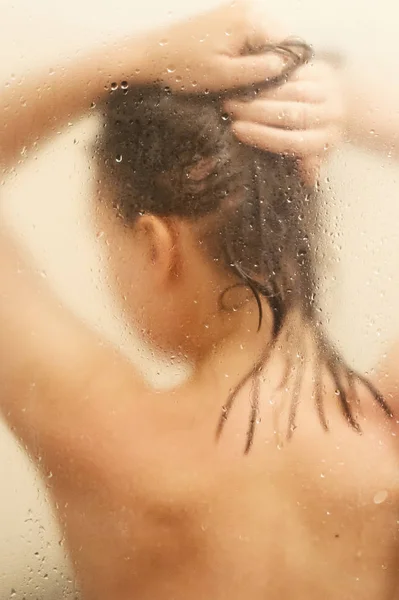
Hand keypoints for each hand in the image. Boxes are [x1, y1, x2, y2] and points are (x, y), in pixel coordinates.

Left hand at [140, 1, 287, 91]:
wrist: (152, 55)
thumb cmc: (183, 68)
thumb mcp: (224, 76)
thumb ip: (259, 71)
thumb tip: (287, 67)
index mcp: (252, 19)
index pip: (290, 47)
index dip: (284, 73)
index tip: (270, 93)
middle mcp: (250, 8)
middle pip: (281, 43)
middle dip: (271, 68)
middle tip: (253, 91)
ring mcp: (240, 11)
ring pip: (268, 43)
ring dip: (259, 65)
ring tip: (241, 83)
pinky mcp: (231, 19)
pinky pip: (253, 40)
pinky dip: (248, 58)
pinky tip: (234, 72)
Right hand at [224, 60, 344, 183]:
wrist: (346, 102)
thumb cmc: (321, 133)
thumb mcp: (318, 154)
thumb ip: (309, 165)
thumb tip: (306, 179)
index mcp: (324, 142)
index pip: (291, 142)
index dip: (263, 136)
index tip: (237, 130)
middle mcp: (328, 116)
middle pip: (290, 115)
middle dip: (257, 112)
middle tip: (231, 110)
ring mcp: (326, 92)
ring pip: (292, 92)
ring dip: (261, 93)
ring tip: (237, 94)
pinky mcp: (322, 71)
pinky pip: (295, 73)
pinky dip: (272, 77)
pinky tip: (252, 80)